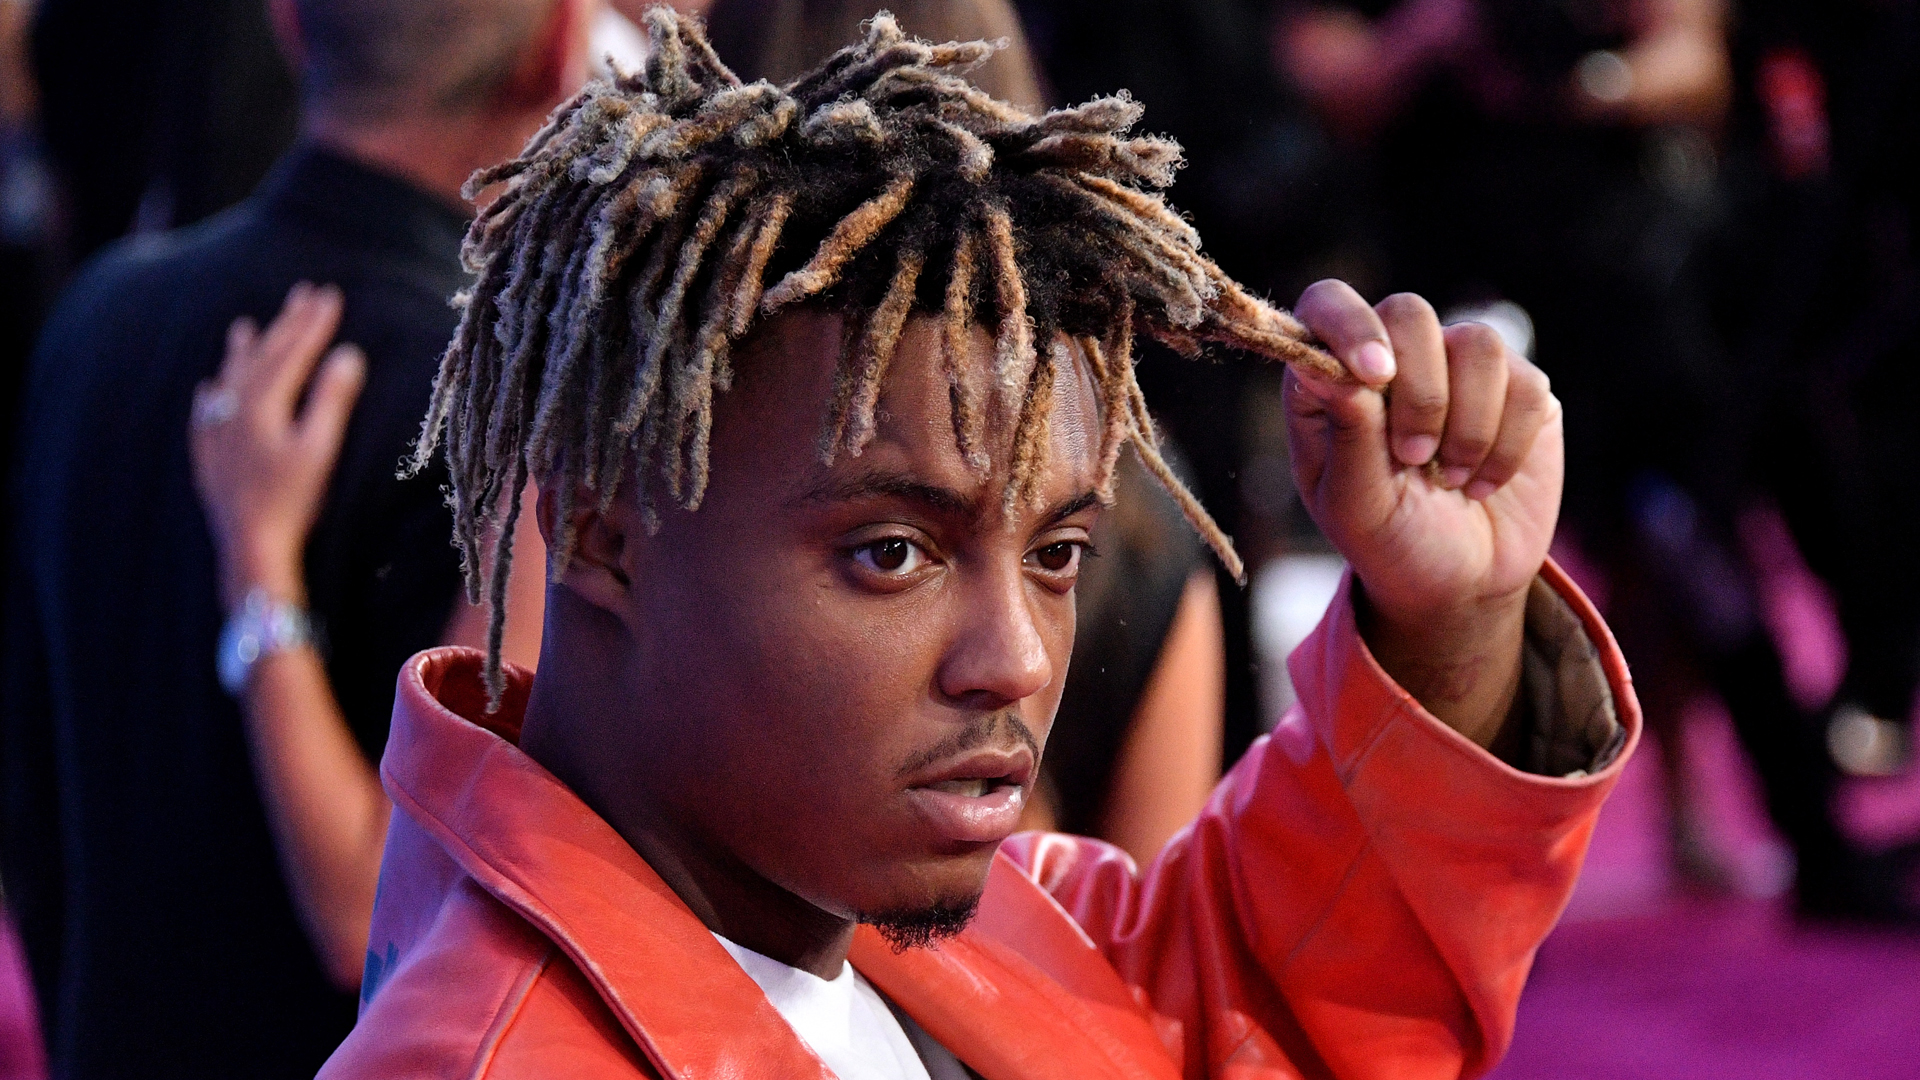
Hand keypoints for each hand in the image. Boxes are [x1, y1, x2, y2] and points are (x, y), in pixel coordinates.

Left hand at [191, 282, 365, 612]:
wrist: (251, 546)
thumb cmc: (294, 500)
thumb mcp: (321, 448)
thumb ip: (332, 399)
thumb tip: (348, 355)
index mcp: (263, 404)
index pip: (292, 353)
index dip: (313, 323)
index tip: (330, 295)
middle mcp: (233, 410)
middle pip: (262, 357)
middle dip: (285, 325)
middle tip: (304, 294)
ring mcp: (217, 433)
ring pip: (229, 379)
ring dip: (242, 352)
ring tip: (246, 326)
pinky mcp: (209, 457)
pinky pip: (205, 413)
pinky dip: (212, 395)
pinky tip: (209, 390)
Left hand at [1284, 281, 1560, 745]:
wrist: (1459, 581)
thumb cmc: (1389, 541)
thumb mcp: (1356, 506)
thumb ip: (1349, 436)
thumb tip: (1338, 369)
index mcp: (1332, 378)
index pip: (1327, 304)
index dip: (1350, 325)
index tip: (1374, 376)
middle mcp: (1394, 357)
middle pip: (1410, 314)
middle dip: (1420, 393)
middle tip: (1414, 457)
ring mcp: (1458, 367)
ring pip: (1477, 343)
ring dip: (1467, 424)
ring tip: (1450, 478)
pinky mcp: (1519, 388)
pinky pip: (1527, 384)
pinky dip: (1506, 445)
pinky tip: (1483, 482)